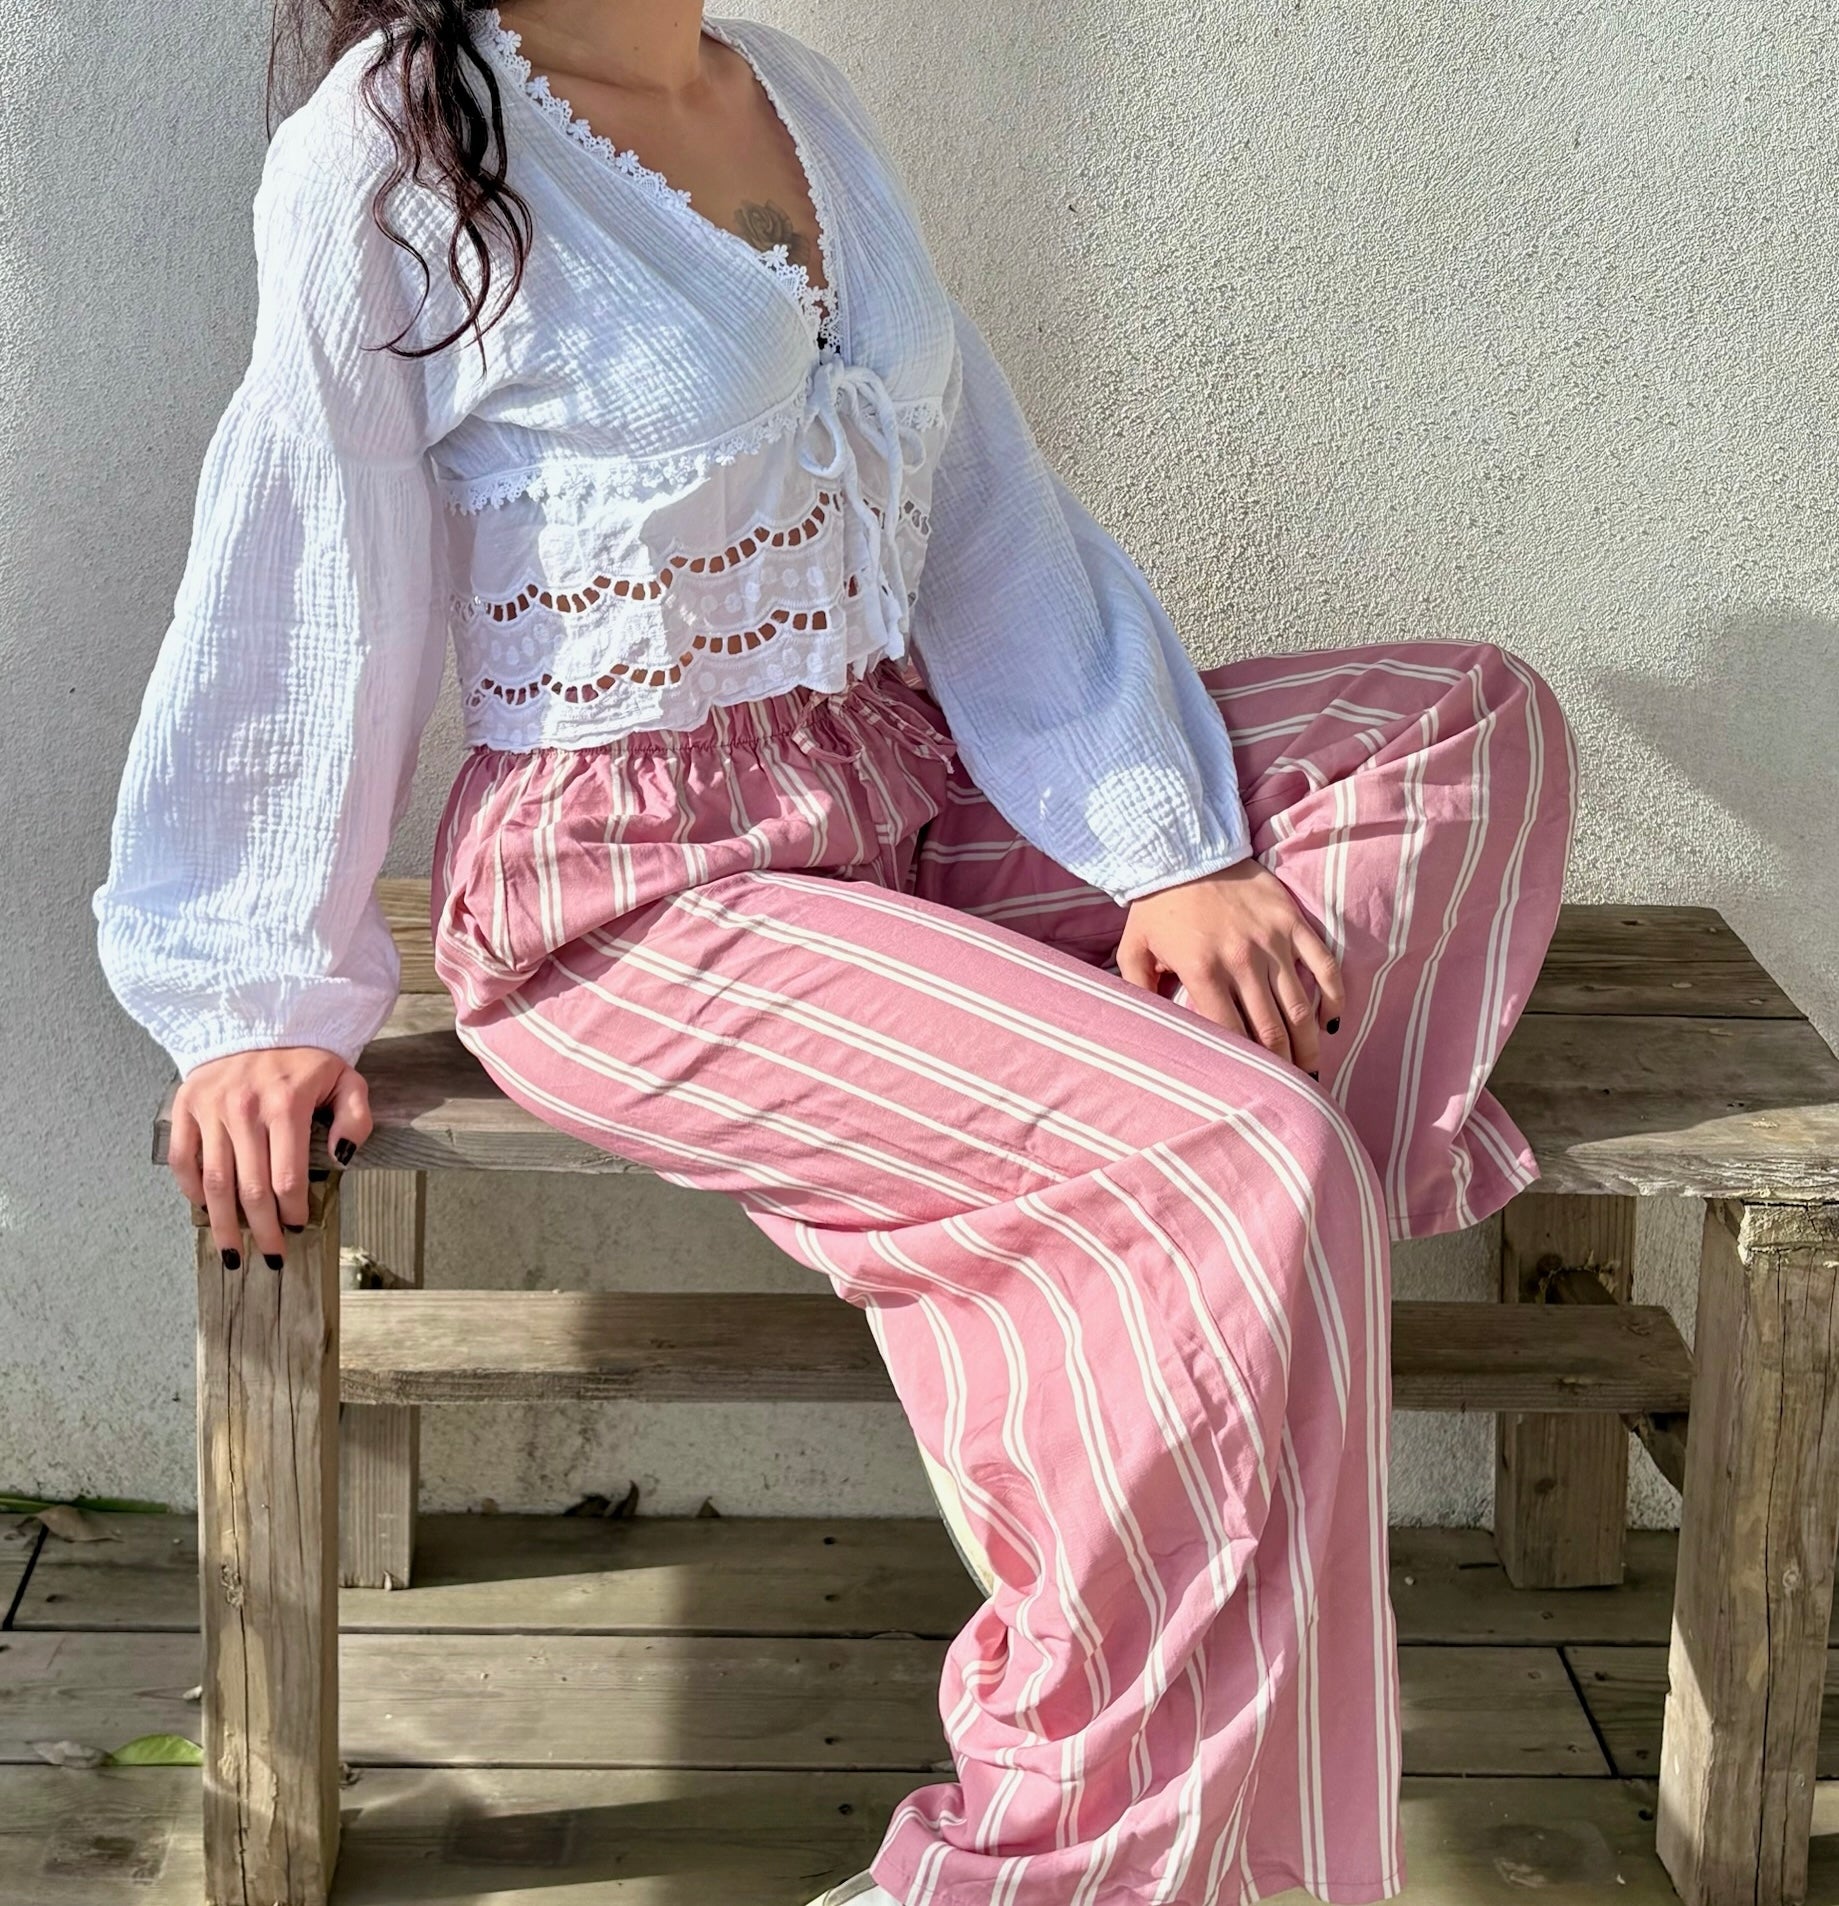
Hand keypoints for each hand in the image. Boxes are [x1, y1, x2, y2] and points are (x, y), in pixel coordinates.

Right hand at [168, 1047, 370, 1268]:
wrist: (259, 1016)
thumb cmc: (306, 1056)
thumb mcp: (346, 1078)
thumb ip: (355, 1118)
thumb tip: (344, 1157)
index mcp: (286, 1105)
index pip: (287, 1176)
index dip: (292, 1211)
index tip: (298, 1227)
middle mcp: (244, 1110)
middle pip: (251, 1188)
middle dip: (262, 1230)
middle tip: (272, 1255)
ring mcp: (211, 1109)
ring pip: (214, 1182)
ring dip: (224, 1224)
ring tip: (234, 1253)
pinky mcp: (186, 1106)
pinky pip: (182, 1159)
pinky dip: (191, 1189)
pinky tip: (206, 1209)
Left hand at [1117, 858, 1344, 1073]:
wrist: (1185, 848)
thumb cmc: (1156, 903)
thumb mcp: (1133, 948)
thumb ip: (1138, 990)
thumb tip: (1149, 1030)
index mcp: (1201, 970)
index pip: (1229, 1032)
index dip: (1244, 1065)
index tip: (1252, 1085)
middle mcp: (1240, 959)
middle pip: (1271, 1029)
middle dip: (1282, 1065)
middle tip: (1290, 1088)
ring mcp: (1271, 940)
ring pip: (1300, 1006)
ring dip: (1309, 1043)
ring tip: (1311, 1068)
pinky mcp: (1291, 921)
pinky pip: (1323, 965)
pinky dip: (1333, 997)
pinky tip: (1333, 1022)